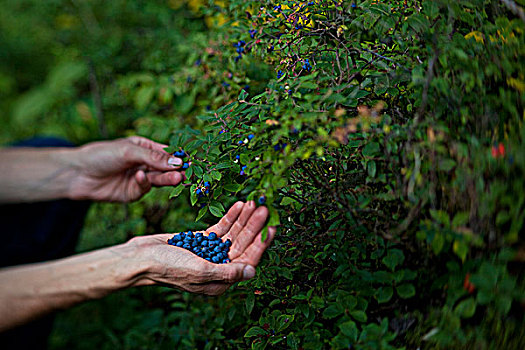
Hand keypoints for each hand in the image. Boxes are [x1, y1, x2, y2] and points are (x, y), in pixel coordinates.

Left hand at [69, 136, 183, 201]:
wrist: (76, 174)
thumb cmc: (101, 155)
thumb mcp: (129, 151)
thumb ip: (154, 157)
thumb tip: (178, 162)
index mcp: (145, 148)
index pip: (168, 152)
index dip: (180, 157)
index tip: (192, 160)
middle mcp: (144, 163)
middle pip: (166, 168)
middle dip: (177, 170)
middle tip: (187, 173)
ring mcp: (139, 179)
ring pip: (159, 180)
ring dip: (168, 179)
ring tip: (177, 178)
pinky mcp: (132, 193)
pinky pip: (144, 189)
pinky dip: (144, 183)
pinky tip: (140, 177)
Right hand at [129, 201, 275, 294]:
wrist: (140, 257)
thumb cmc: (166, 268)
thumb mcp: (198, 270)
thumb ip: (226, 272)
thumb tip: (252, 272)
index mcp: (220, 280)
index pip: (247, 260)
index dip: (261, 243)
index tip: (272, 227)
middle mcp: (219, 267)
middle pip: (242, 243)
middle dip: (254, 226)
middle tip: (264, 207)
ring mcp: (211, 252)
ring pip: (233, 234)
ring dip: (243, 218)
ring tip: (253, 201)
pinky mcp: (202, 240)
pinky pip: (221, 228)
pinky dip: (230, 217)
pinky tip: (238, 205)